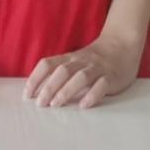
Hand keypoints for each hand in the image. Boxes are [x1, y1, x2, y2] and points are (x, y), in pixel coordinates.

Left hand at [25, 33, 140, 108]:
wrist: (123, 43)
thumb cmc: (94, 58)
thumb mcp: (75, 61)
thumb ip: (60, 72)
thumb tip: (38, 90)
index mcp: (69, 58)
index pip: (47, 64)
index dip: (35, 78)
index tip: (26, 95)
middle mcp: (81, 62)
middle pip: (62, 71)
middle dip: (49, 87)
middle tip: (40, 104)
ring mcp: (97, 68)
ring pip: (80, 77)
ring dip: (66, 90)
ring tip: (56, 104)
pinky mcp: (112, 77)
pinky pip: (102, 85)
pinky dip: (92, 95)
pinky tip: (84, 105)